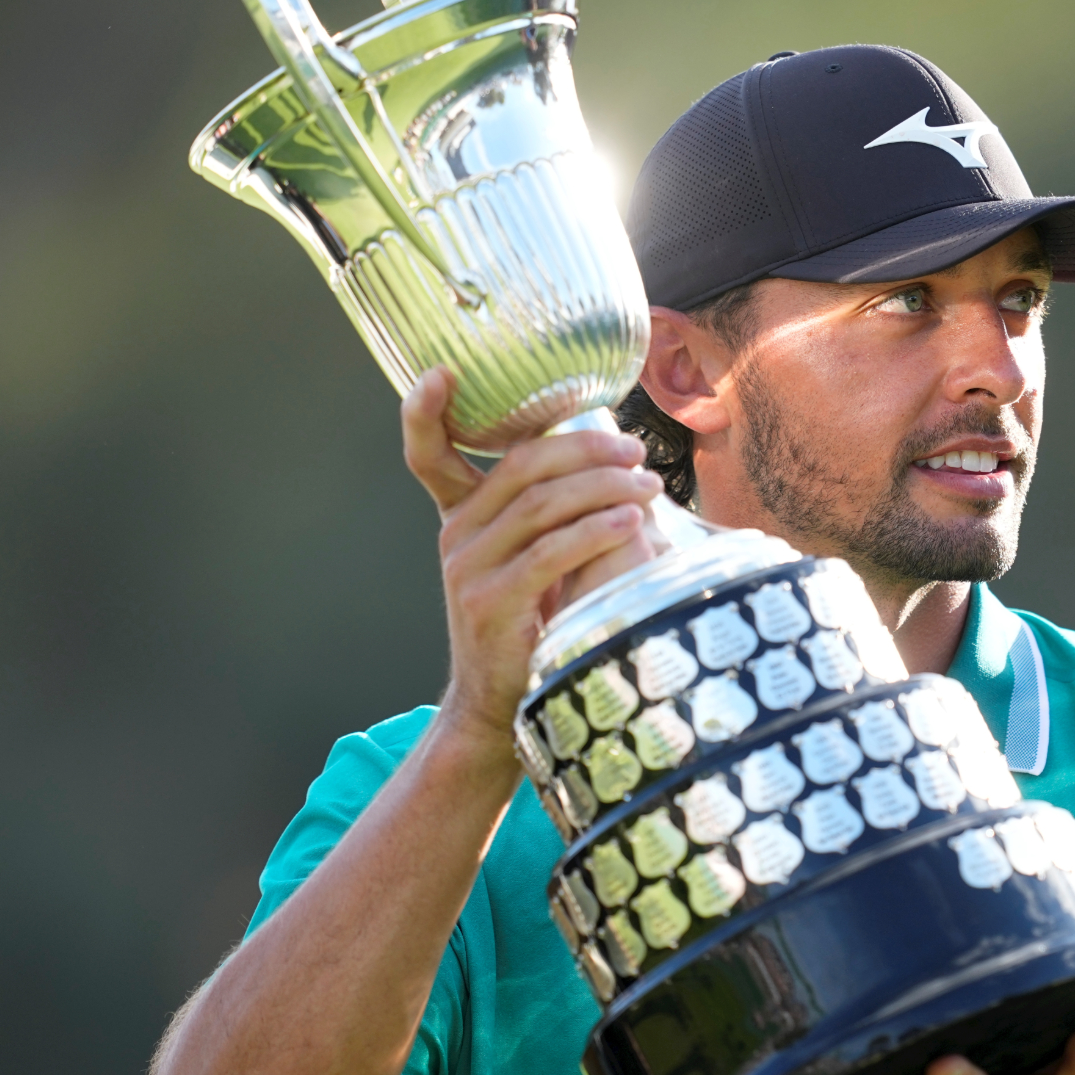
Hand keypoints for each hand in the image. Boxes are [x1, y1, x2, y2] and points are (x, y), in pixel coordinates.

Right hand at [400, 368, 663, 745]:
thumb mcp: (529, 557)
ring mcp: (468, 567)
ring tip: (650, 484)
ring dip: (605, 487)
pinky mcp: (491, 601)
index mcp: (461, 514)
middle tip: (636, 450)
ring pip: (542, 504)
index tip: (442, 371)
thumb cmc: (532, 620)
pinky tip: (632, 521)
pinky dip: (596, 530)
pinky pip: (551, 551)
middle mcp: (456, 533)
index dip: (425, 411)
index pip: (429, 452)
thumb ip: (547, 509)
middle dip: (585, 448)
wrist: (499, 702)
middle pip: (521, 466)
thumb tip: (608, 452)